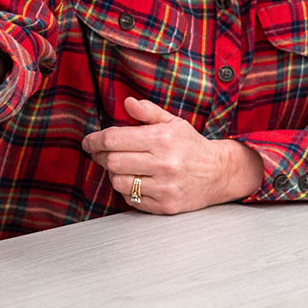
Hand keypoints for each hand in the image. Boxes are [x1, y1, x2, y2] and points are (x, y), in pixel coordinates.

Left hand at [80, 97, 264, 213]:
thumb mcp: (172, 122)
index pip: (114, 139)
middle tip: (99, 153)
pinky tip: (135, 180)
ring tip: (121, 166)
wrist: (219, 173)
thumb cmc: (191, 146)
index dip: (94, 140)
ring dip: (113, 173)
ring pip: (118, 182)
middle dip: (100, 156)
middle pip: (112, 161)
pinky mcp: (166, 205)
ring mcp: (165, 187)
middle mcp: (163, 163)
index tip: (88, 141)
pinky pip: (131, 199)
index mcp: (162, 139)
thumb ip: (148, 111)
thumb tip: (127, 102)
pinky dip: (127, 190)